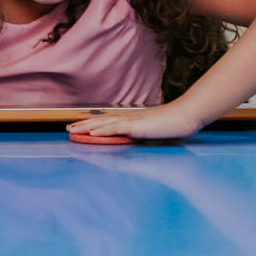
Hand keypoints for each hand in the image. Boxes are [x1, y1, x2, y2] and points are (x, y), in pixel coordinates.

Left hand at [66, 102, 204, 140]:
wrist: (187, 115)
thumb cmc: (175, 124)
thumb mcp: (155, 133)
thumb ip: (143, 136)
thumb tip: (134, 140)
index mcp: (133, 121)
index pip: (109, 122)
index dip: (94, 124)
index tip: (81, 128)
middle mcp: (130, 119)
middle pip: (102, 120)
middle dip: (84, 125)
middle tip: (68, 128)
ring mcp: (133, 121)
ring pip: (105, 123)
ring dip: (87, 127)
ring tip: (73, 130)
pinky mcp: (138, 126)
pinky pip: (117, 128)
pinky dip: (103, 130)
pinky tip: (92, 132)